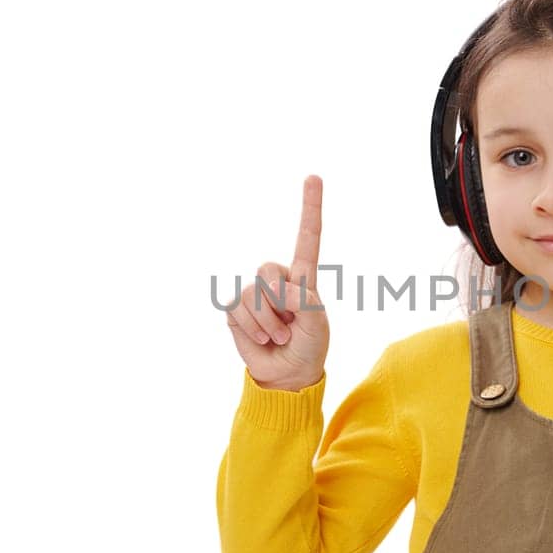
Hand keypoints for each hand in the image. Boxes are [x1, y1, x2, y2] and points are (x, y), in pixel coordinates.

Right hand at [222, 175, 330, 391]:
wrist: (287, 375)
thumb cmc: (308, 348)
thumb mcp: (317, 325)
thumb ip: (304, 302)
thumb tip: (278, 289)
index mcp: (304, 278)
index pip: (308, 237)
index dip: (310, 207)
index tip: (314, 176)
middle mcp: (278, 280)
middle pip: (269, 270)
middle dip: (279, 304)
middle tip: (290, 327)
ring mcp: (255, 294)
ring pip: (254, 294)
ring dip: (268, 323)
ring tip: (278, 337)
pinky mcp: (236, 310)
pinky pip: (237, 309)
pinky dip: (252, 329)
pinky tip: (261, 339)